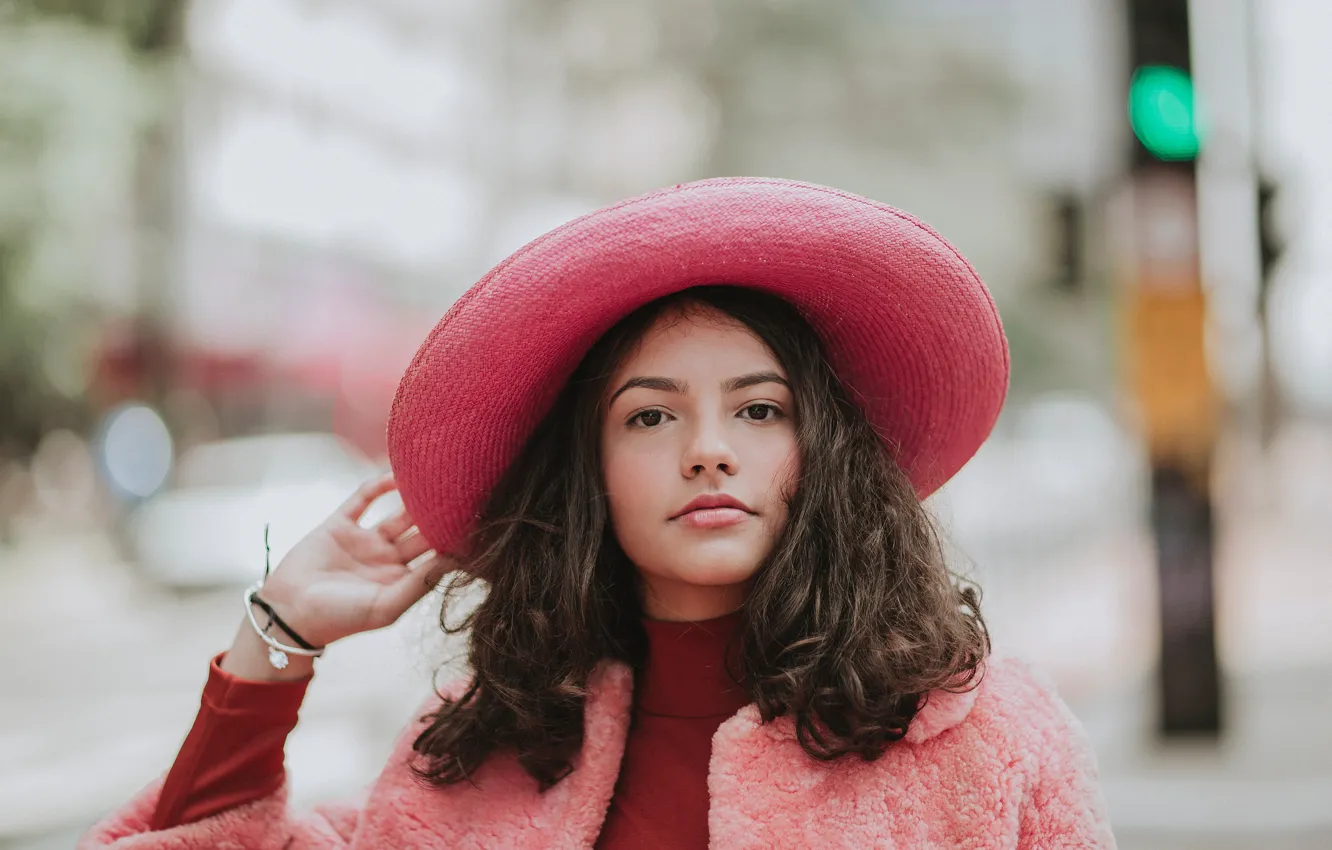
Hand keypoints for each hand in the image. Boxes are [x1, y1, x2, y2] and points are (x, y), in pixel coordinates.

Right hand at [255, 473, 448, 647]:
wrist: (287, 613)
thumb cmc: (339, 618)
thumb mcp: (385, 606)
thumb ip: (419, 583)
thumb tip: (454, 560)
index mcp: (401, 580)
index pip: (436, 556)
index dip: (456, 541)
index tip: (480, 522)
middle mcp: (387, 559)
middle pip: (422, 531)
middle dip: (442, 515)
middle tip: (466, 492)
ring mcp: (364, 540)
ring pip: (398, 513)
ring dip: (416, 498)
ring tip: (437, 479)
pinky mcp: (339, 524)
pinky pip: (363, 499)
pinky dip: (379, 486)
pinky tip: (397, 476)